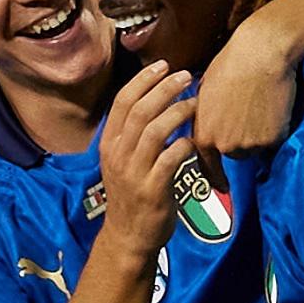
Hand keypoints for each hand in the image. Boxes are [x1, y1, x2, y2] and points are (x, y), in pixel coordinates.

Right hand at [97, 61, 197, 256]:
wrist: (128, 237)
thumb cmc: (132, 193)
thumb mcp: (123, 160)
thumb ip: (134, 133)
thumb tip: (155, 98)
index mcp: (109, 143)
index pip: (122, 102)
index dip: (143, 80)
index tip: (162, 65)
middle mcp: (117, 154)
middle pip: (140, 111)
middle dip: (165, 88)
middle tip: (186, 76)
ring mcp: (133, 172)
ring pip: (155, 131)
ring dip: (177, 112)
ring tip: (195, 102)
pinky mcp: (152, 190)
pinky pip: (170, 159)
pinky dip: (184, 145)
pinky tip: (194, 140)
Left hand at [195, 15, 296, 173]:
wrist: (261, 53)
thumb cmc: (231, 64)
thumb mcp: (205, 92)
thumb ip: (205, 117)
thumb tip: (206, 124)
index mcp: (204, 134)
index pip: (206, 166)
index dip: (215, 177)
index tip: (221, 187)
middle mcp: (225, 145)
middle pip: (235, 153)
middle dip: (240, 139)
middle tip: (247, 114)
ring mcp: (250, 145)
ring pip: (256, 147)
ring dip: (259, 134)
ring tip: (260, 107)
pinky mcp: (273, 140)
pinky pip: (275, 141)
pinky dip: (276, 129)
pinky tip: (273, 107)